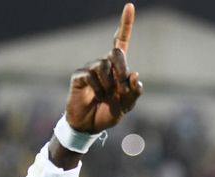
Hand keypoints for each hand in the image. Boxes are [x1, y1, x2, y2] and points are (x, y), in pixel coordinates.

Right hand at [65, 3, 141, 132]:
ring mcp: (90, 68)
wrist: (90, 126)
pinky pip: (91, 76)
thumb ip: (134, 92)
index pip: (121, 41)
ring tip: (105, 97)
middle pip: (116, 53)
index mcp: (118, 68)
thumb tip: (135, 75)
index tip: (129, 6)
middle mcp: (104, 63)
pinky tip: (96, 96)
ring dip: (108, 86)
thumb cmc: (109, 113)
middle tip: (120, 91)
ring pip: (104, 66)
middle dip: (122, 72)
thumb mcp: (126, 106)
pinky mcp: (79, 76)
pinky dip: (98, 88)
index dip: (126, 24)